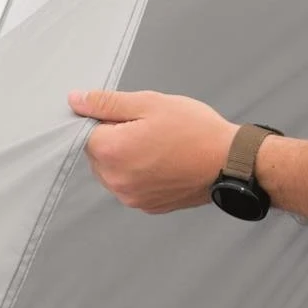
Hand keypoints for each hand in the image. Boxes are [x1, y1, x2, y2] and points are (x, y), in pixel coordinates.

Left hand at [68, 90, 237, 213]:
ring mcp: (131, 197)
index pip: (85, 132)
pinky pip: (130, 185)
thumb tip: (74, 101)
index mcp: (111, 152)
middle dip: (114, 139)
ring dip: (126, 157)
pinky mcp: (147, 206)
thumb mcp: (148, 103)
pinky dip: (139, 173)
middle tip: (148, 128)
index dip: (105, 120)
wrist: (232, 162)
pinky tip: (163, 162)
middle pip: (97, 154)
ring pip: (112, 171)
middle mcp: (115, 181)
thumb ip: (106, 103)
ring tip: (158, 145)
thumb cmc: (194, 129)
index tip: (130, 117)